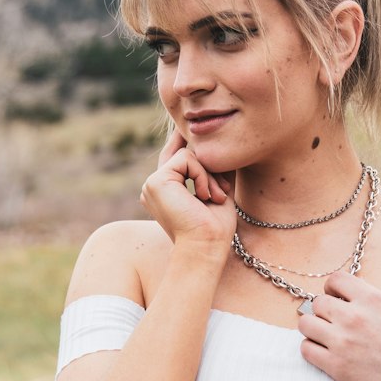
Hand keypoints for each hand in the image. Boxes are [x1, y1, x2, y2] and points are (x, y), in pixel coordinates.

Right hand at [138, 126, 235, 254]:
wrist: (206, 247)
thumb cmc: (214, 230)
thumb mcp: (218, 193)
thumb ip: (218, 171)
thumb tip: (228, 148)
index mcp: (165, 192)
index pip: (176, 157)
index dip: (186, 143)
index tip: (197, 133)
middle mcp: (155, 187)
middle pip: (183, 154)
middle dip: (208, 168)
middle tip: (223, 191)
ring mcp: (152, 183)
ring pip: (187, 155)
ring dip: (208, 175)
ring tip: (216, 197)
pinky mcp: (156, 181)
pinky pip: (185, 159)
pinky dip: (202, 175)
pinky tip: (205, 196)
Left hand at [296, 271, 380, 380]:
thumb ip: (373, 303)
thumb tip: (352, 299)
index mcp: (373, 299)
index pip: (335, 279)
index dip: (332, 289)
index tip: (336, 299)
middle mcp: (354, 316)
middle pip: (317, 302)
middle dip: (323, 311)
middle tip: (333, 323)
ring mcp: (342, 341)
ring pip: (305, 323)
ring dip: (313, 329)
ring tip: (326, 338)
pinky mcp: (335, 366)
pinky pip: (306, 349)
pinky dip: (312, 350)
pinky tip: (325, 354)